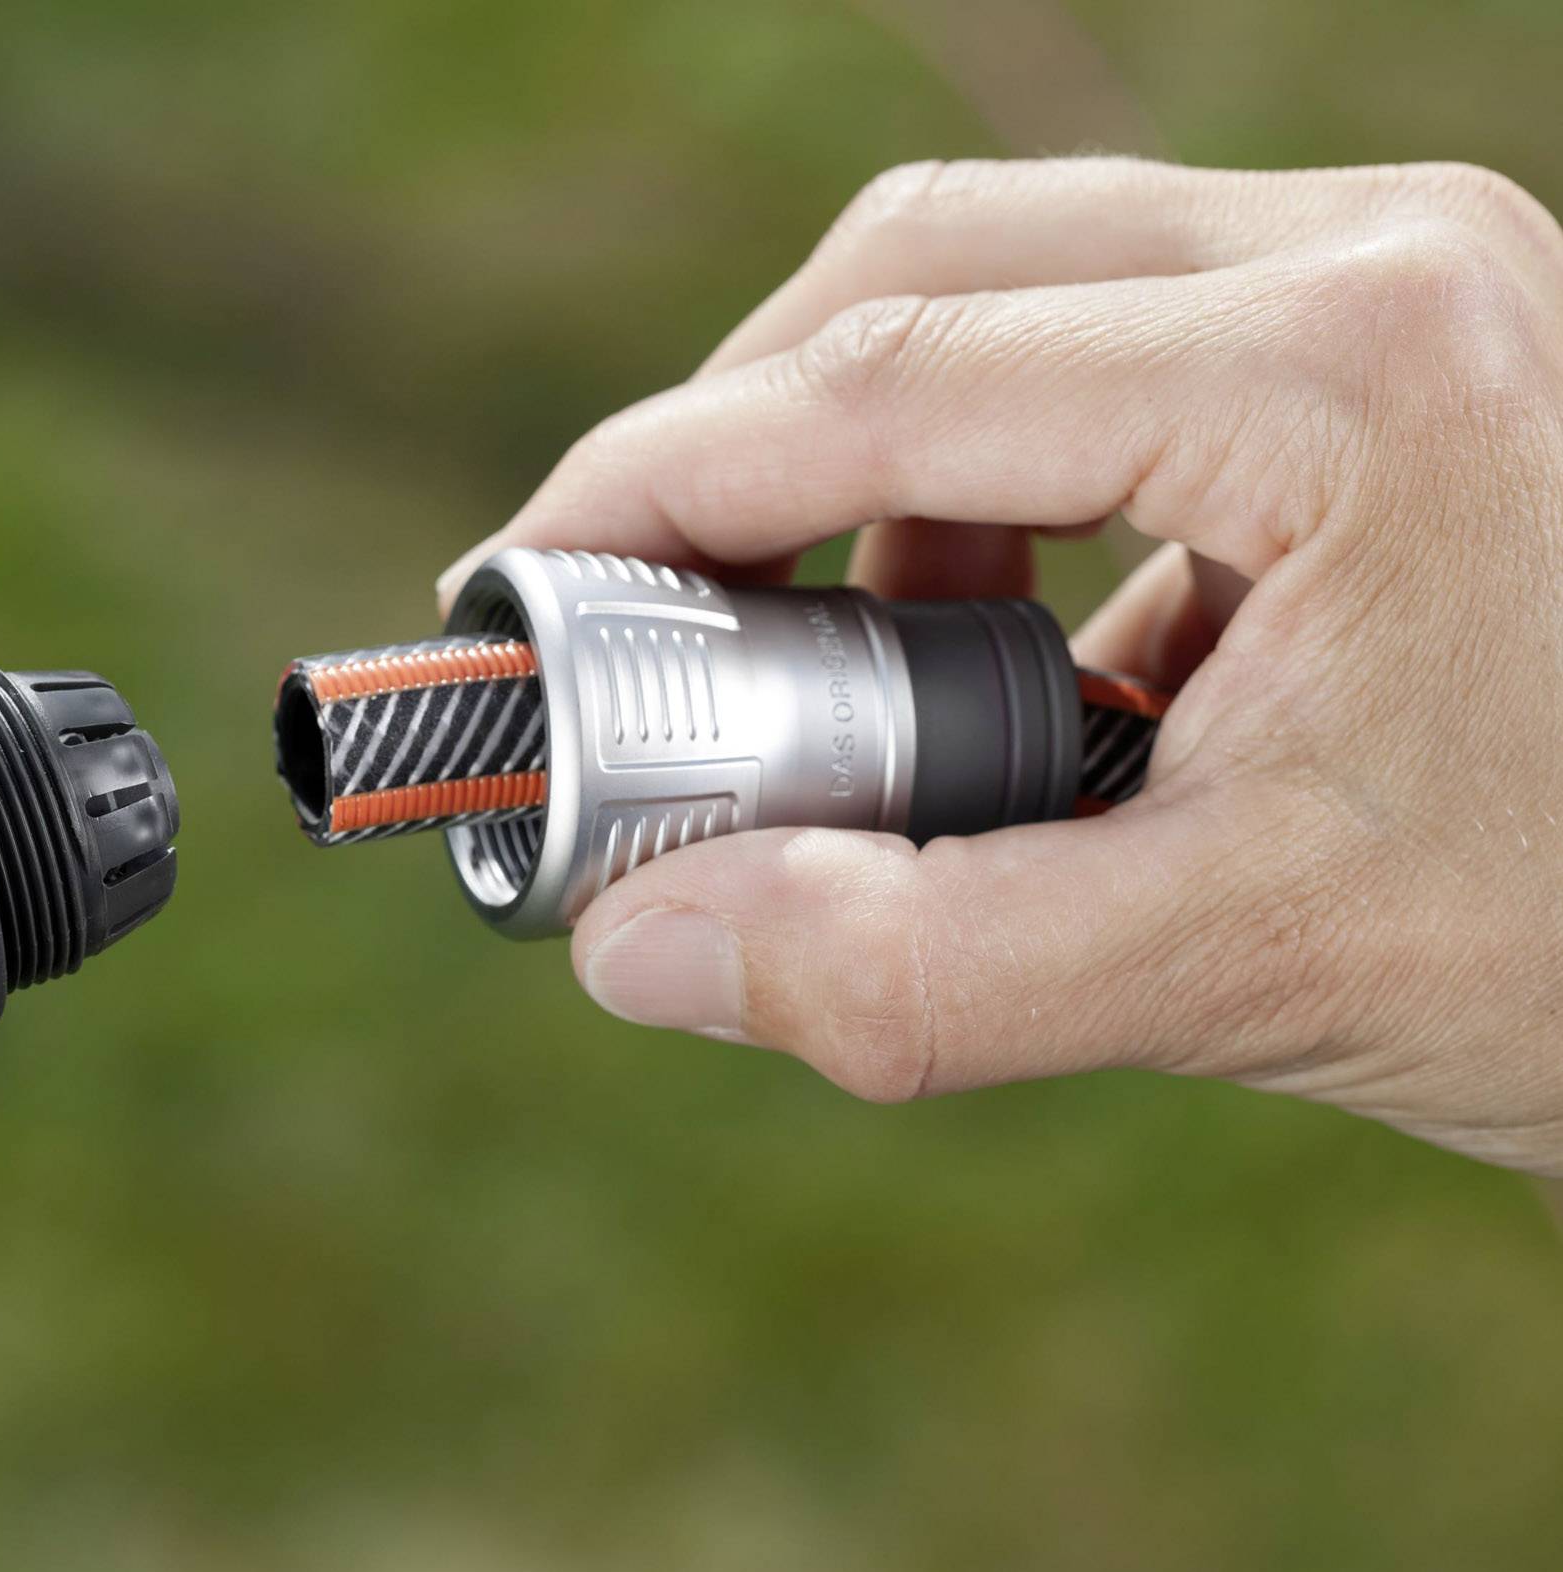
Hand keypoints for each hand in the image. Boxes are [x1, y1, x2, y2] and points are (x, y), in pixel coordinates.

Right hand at [446, 158, 1562, 1173]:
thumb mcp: (1254, 968)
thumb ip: (918, 970)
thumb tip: (632, 944)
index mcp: (1348, 370)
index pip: (889, 379)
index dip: (654, 491)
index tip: (518, 599)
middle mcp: (1371, 261)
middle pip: (922, 269)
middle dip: (738, 449)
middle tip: (632, 622)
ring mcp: (1392, 284)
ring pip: (1000, 290)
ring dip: (861, 479)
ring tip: (828, 681)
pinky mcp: (1388, 346)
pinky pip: (1100, 356)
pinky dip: (984, 502)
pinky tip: (997, 666)